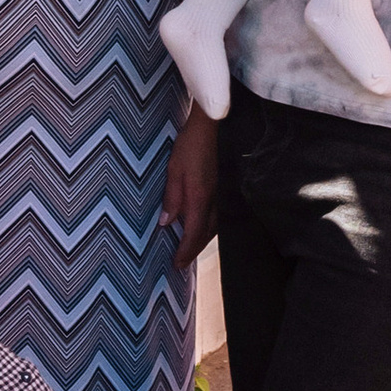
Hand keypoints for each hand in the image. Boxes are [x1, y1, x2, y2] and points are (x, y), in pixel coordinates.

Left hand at [160, 101, 218, 262]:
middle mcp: (214, 200)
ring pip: (214, 227)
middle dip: (194, 250)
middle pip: (206, 235)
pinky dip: (209, 227)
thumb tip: (166, 222)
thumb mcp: (174, 169)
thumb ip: (172, 197)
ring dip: (202, 240)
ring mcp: (222, 194)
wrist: (212, 126)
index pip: (193, 233)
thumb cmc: (191, 144)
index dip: (185, 251)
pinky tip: (203, 226)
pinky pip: (218, 215)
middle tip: (182, 262)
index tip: (177, 264)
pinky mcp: (224, 188)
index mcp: (200, 198)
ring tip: (190, 248)